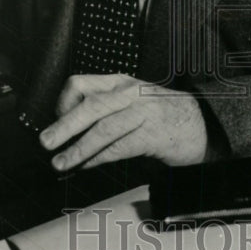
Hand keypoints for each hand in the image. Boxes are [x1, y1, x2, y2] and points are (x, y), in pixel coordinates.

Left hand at [39, 73, 207, 169]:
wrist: (204, 124)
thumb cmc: (162, 117)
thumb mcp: (130, 105)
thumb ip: (103, 114)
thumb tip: (66, 137)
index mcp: (120, 83)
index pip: (80, 84)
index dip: (63, 104)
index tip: (55, 122)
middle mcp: (130, 93)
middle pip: (90, 106)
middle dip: (64, 126)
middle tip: (46, 142)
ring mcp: (144, 112)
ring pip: (103, 128)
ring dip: (78, 149)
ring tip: (61, 163)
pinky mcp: (154, 134)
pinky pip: (120, 147)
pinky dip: (98, 159)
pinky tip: (86, 166)